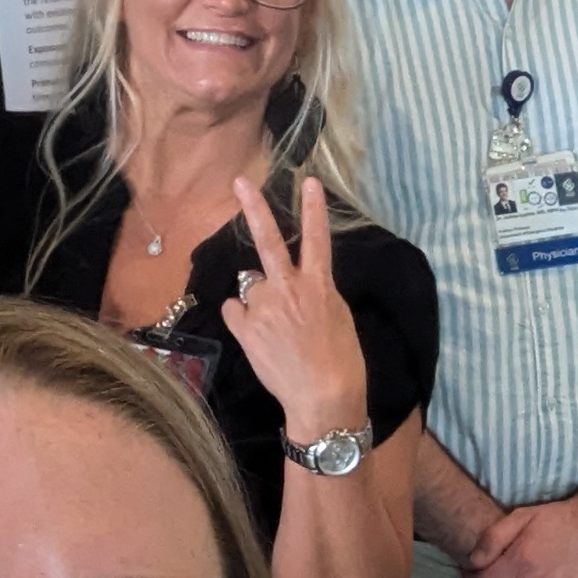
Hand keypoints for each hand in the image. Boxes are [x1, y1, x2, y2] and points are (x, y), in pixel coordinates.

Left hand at [222, 177, 369, 442]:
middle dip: (254, 208)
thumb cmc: (342, 362)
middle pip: (269, 241)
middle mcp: (289, 288)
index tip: (309, 181)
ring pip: (252, 288)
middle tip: (240, 182)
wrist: (324, 397)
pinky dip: (243, 319)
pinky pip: (236, 310)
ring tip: (276, 331)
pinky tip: (259, 337)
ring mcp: (264, 307)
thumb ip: (315, 294)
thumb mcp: (338, 319)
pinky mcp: (245, 327)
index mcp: (320, 286)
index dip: (313, 209)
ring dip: (259, 301)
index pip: (318, 239)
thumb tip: (295, 286)